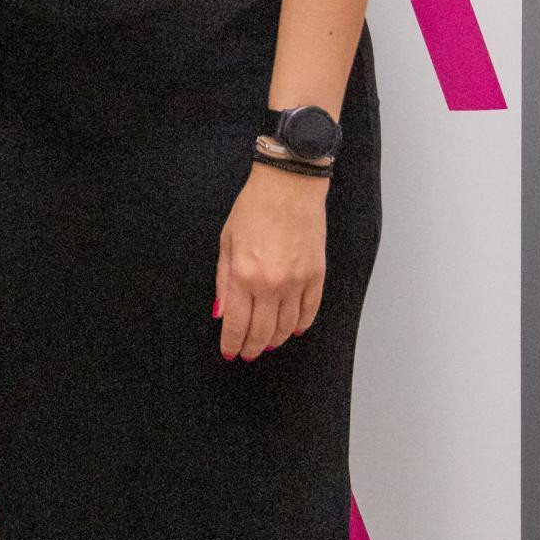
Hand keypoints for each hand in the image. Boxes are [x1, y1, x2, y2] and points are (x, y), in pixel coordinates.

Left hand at [215, 161, 325, 360]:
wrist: (289, 186)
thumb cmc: (253, 209)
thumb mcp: (227, 243)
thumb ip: (224, 282)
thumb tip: (221, 314)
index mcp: (245, 275)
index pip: (238, 324)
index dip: (233, 344)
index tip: (230, 352)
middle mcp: (272, 284)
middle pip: (262, 332)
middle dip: (253, 347)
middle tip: (247, 353)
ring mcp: (297, 281)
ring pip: (287, 326)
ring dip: (275, 339)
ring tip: (267, 342)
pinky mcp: (317, 275)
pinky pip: (310, 311)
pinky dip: (300, 324)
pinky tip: (292, 329)